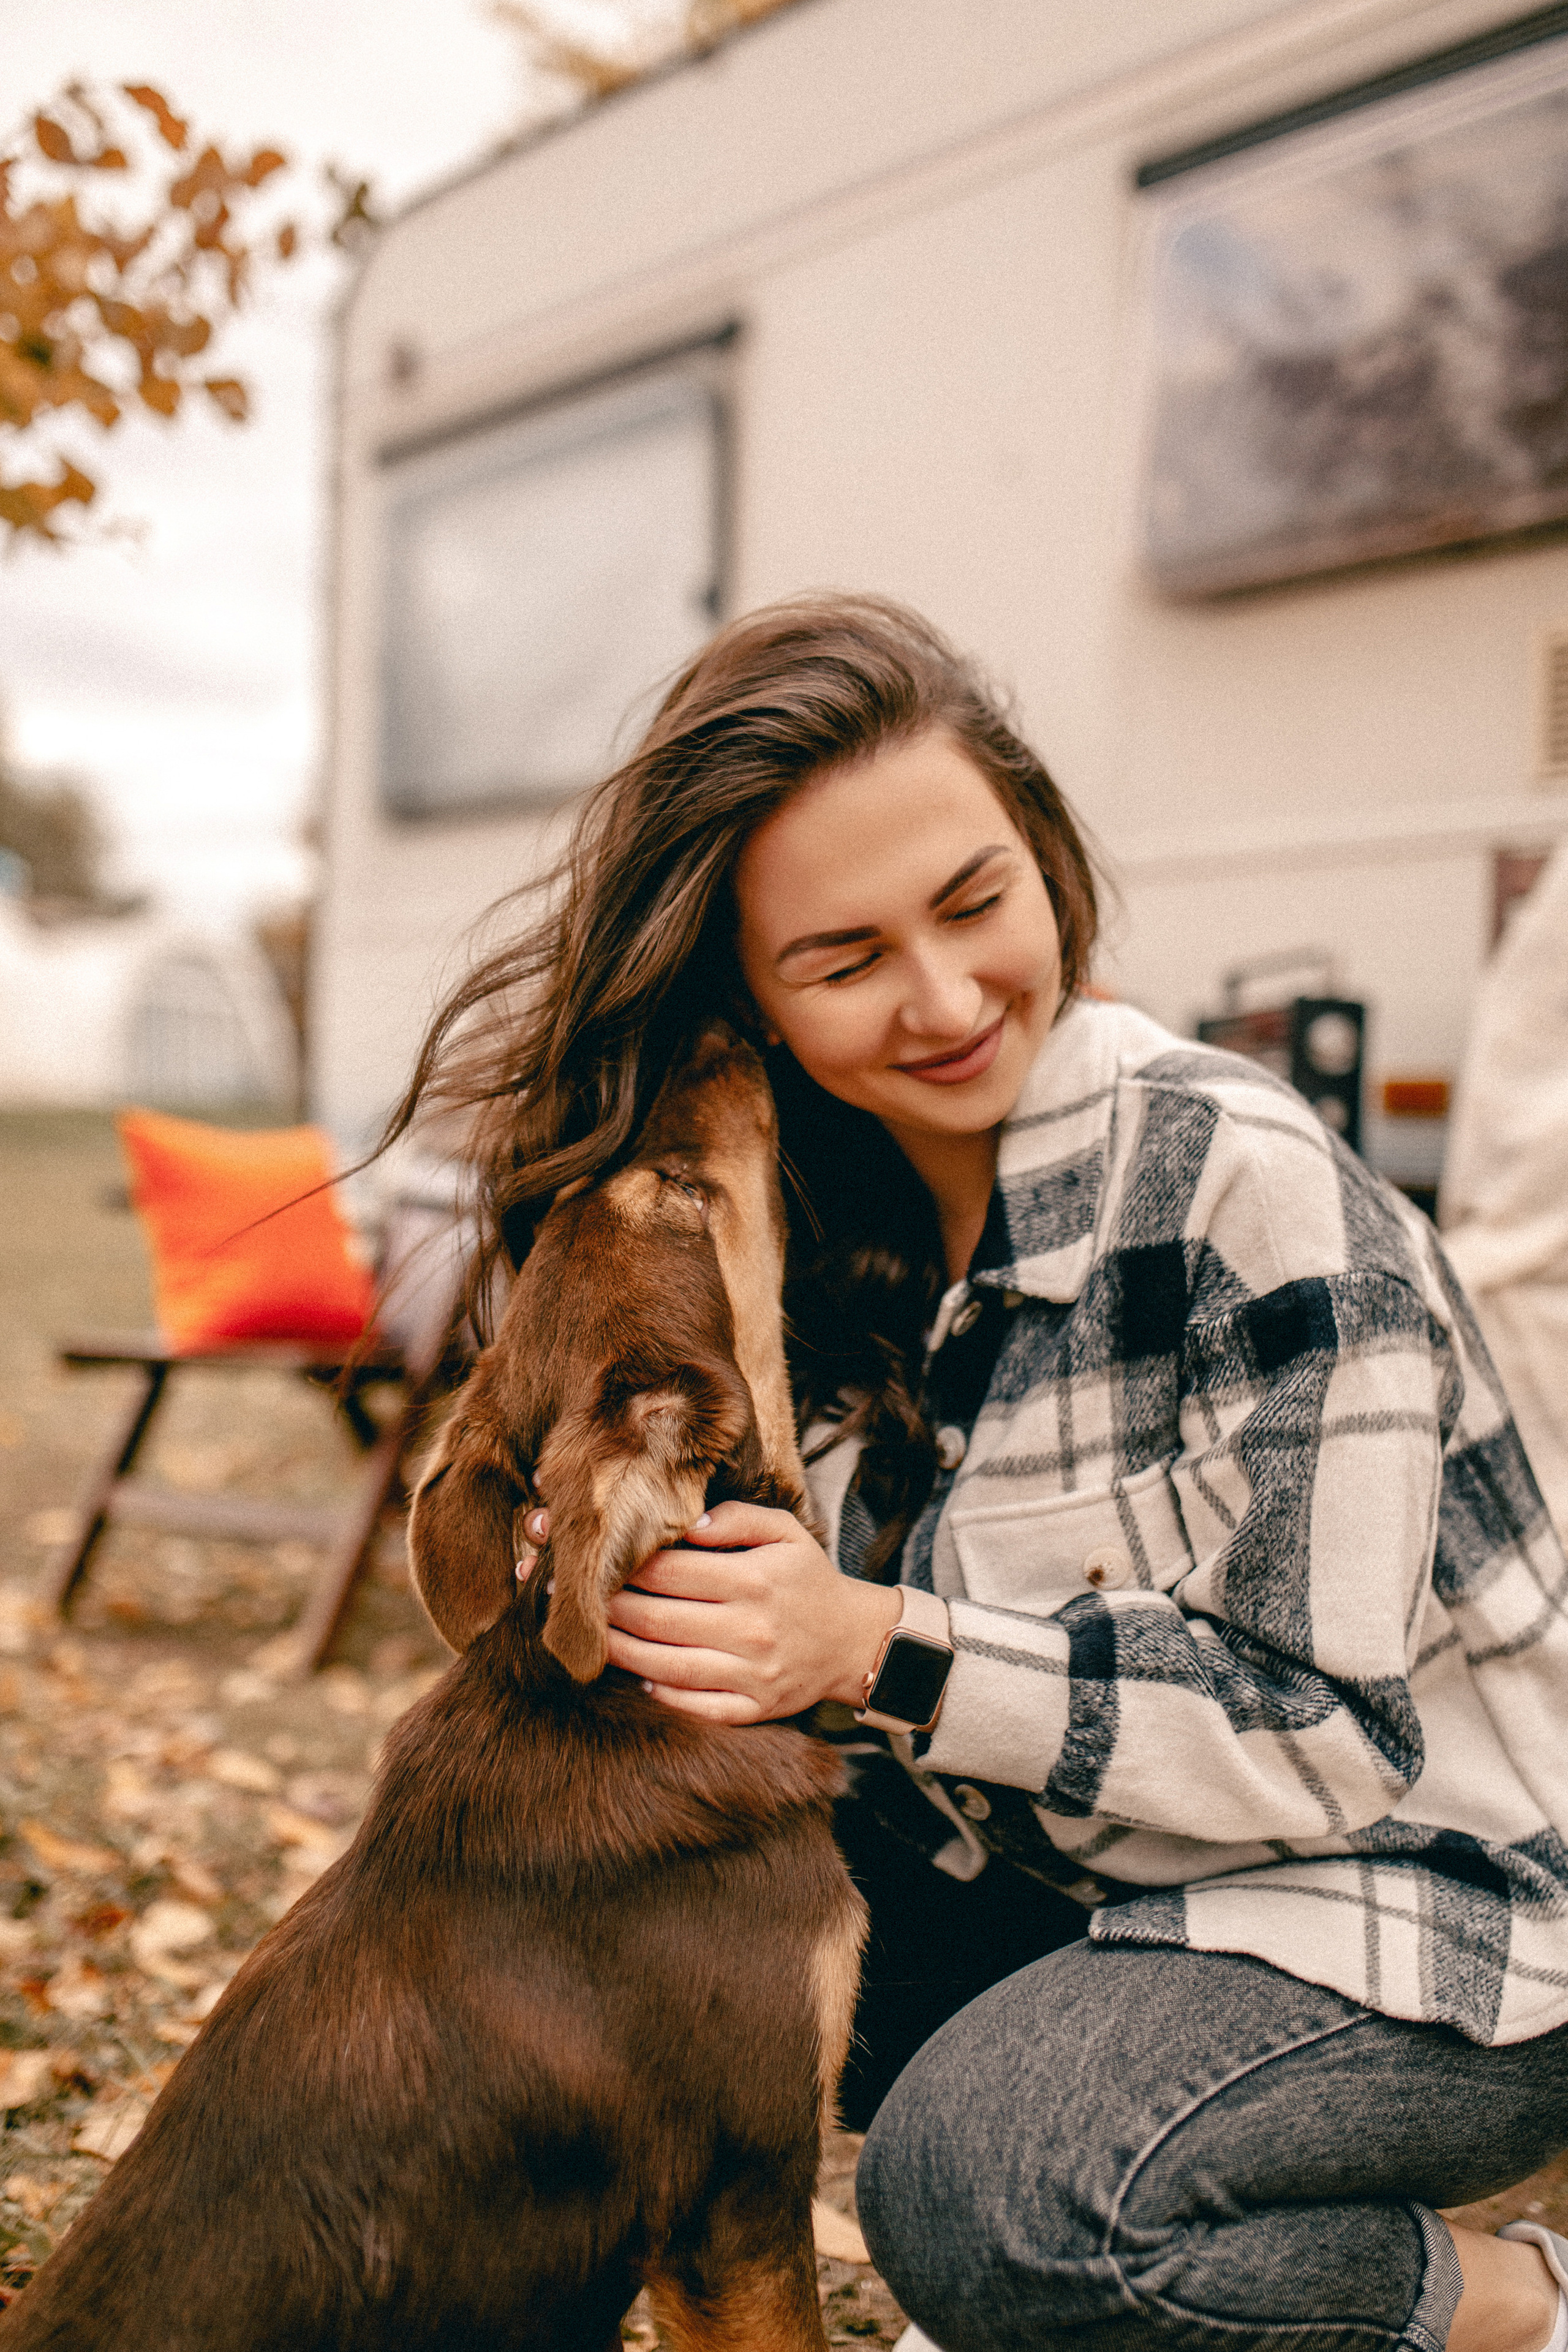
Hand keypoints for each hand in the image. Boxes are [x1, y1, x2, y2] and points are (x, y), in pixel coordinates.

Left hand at [515, 1503, 901, 1723]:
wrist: (853, 1641)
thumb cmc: (807, 1579)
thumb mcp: (784, 1532)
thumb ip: (736, 1518)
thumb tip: (685, 1519)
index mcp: (754, 1579)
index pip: (670, 1570)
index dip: (623, 1565)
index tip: (588, 1559)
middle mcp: (751, 1628)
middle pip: (657, 1618)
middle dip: (607, 1608)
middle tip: (569, 1598)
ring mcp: (752, 1675)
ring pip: (665, 1666)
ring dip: (617, 1651)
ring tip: (585, 1636)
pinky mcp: (754, 1710)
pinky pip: (695, 1707)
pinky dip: (659, 1695)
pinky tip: (634, 1677)